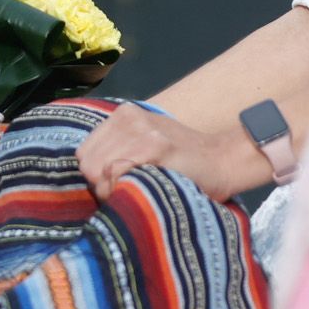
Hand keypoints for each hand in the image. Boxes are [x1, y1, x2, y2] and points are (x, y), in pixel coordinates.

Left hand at [76, 104, 264, 202]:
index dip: (96, 176)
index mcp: (123, 115)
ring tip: (137, 192)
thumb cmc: (182, 161)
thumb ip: (117, 150)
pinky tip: (144, 190)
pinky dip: (124, 189)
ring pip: (98, 170)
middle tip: (126, 193)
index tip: (115, 185)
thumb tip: (87, 172)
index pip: (84, 153)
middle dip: (101, 186)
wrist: (224, 161)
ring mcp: (141, 130)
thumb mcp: (145, 143)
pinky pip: (117, 173)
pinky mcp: (154, 146)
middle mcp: (128, 118)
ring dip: (113, 191)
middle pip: (87, 164)